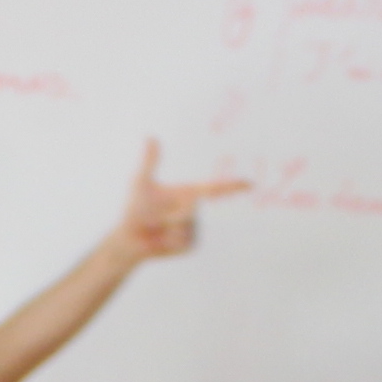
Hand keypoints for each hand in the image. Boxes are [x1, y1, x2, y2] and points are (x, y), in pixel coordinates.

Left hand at [117, 139, 250, 259]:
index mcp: (189, 193)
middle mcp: (195, 210)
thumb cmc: (135, 207)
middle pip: (191, 209)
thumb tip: (150, 137)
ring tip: (157, 227)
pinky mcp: (190, 245)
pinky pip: (184, 241)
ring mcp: (194, 228)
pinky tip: (161, 239)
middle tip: (155, 216)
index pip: (215, 188)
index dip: (233, 186)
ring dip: (167, 227)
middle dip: (171, 213)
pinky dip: (169, 240)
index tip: (250, 183)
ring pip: (186, 227)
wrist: (130, 237)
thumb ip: (149, 162)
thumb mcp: (141, 182)